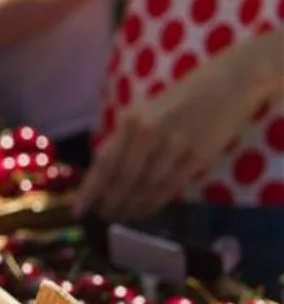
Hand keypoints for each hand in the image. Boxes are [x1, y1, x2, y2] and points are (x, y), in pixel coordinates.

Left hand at [75, 36, 282, 222]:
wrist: (225, 85)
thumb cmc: (178, 100)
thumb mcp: (143, 113)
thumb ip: (124, 141)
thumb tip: (103, 175)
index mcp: (130, 121)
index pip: (104, 162)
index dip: (91, 190)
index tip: (79, 211)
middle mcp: (148, 134)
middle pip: (123, 179)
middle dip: (112, 202)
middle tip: (105, 217)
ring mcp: (174, 146)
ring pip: (147, 187)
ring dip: (133, 206)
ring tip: (123, 217)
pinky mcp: (198, 157)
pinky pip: (171, 187)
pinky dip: (156, 202)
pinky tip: (146, 210)